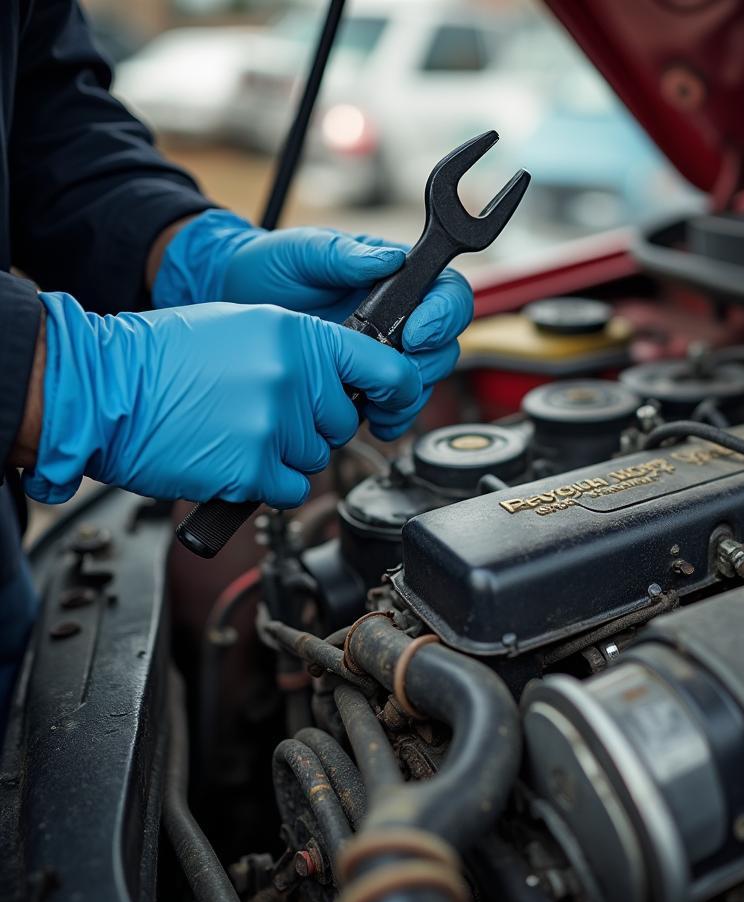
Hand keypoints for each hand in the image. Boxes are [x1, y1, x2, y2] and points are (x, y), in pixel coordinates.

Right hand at [22, 293, 422, 507]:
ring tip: (237, 429)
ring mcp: (275, 424)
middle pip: (343, 423)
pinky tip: (234, 456)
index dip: (396, 392)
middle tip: (263, 412)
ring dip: (286, 453)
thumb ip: (303, 350)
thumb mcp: (246, 327)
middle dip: (312, 425)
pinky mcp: (254, 468)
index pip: (385, 369)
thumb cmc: (164, 357)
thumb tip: (345, 378)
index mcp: (298, 335)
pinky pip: (293, 488)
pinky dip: (268, 482)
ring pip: (316, 457)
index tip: (392, 404)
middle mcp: (294, 377)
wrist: (104, 388)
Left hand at [152, 211, 472, 437]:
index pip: (447, 293)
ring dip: (408, 396)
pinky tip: (372, 418)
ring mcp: (385, 351)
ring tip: (378, 403)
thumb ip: (344, 254)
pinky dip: (390, 415)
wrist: (235, 304)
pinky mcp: (367, 381)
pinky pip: (395, 403)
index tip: (416, 334)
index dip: (443, 316)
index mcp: (395, 278)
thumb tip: (390, 258)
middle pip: (444, 345)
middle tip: (396, 373)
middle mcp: (399, 316)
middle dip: (425, 364)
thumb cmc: (270, 268)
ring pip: (423, 380)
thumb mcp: (303, 252)